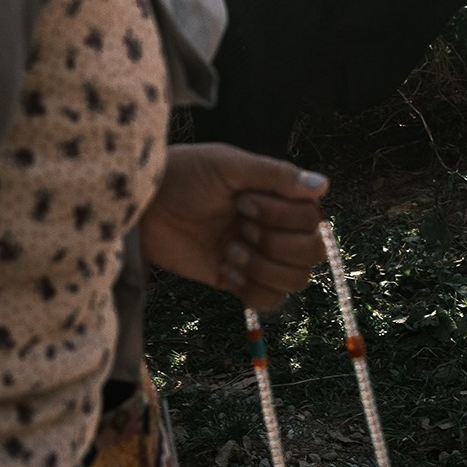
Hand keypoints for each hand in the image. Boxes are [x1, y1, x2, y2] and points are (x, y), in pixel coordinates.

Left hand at [138, 143, 327, 310]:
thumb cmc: (182, 175)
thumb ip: (276, 175)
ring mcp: (257, 255)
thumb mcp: (228, 165)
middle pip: (313, 253)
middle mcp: (273, 226)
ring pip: (296, 280)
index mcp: (276, 196)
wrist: (141, 206)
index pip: (313, 220)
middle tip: (239, 227)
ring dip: (264, 267)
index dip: (282, 216)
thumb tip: (324, 185)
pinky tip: (226, 270)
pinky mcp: (236, 280)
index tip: (242, 201)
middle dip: (277, 243)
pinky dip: (253, 290)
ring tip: (229, 250)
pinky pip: (270, 301)